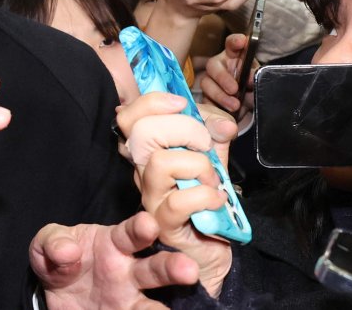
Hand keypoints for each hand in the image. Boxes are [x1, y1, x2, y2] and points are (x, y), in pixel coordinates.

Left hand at [31, 212, 199, 308]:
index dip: (140, 228)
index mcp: (115, 244)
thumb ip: (54, 242)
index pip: (131, 233)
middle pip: (156, 268)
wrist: (56, 295)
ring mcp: (130, 300)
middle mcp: (130, 272)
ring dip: (163, 309)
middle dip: (172, 268)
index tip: (148, 225)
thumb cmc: (60, 259)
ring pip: (152, 305)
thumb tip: (66, 252)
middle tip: (188, 270)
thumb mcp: (48, 245)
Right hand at [117, 95, 237, 296]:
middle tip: (204, 145)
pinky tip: (216, 201)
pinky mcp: (163, 225)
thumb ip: (214, 135)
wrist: (212, 249)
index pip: (129, 118)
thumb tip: (222, 125)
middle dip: (183, 129)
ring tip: (211, 180)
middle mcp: (142, 174)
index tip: (182, 105)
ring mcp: (150, 199)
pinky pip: (179, 201)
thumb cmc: (206, 202)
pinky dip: (205, 195)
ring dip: (197, 165)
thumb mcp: (213, 158)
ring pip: (160, 163)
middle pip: (140, 133)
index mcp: (149, 153)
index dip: (152, 103)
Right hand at [198, 34, 255, 123]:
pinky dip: (215, 107)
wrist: (247, 109)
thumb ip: (254, 77)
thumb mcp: (256, 81)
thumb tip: (251, 78)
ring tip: (235, 106)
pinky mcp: (206, 97)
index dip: (235, 41)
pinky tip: (224, 113)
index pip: (232, 45)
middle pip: (213, 66)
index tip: (243, 41)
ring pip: (206, 84)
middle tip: (234, 89)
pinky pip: (204, 101)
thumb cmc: (251, 89)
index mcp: (234, 57)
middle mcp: (220, 66)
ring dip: (220, 95)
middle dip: (222, 77)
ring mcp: (211, 82)